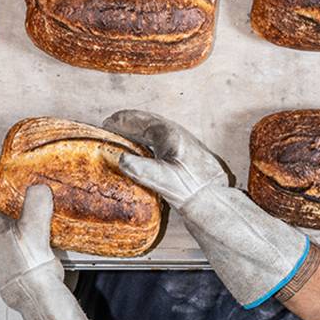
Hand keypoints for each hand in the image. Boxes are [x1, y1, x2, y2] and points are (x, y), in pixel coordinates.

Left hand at [0, 159, 118, 319]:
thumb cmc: (27, 265)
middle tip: (2, 167)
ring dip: (1, 196)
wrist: (33, 295)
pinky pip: (4, 220)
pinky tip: (28, 209)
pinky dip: (11, 210)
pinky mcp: (5, 245)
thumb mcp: (34, 229)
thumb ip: (36, 204)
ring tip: (16, 184)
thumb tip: (38, 187)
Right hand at [102, 110, 226, 208]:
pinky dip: (146, 139)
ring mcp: (181, 141)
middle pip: (147, 122)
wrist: (212, 198)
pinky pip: (160, 139)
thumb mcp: (161, 179)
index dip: (121, 121)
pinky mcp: (184, 151)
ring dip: (137, 130)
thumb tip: (120, 159)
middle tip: (112, 125)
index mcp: (168, 134)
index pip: (140, 120)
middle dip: (129, 122)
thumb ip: (140, 168)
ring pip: (154, 130)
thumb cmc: (189, 188)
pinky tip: (142, 148)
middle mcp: (176, 133)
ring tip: (123, 134)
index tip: (107, 122)